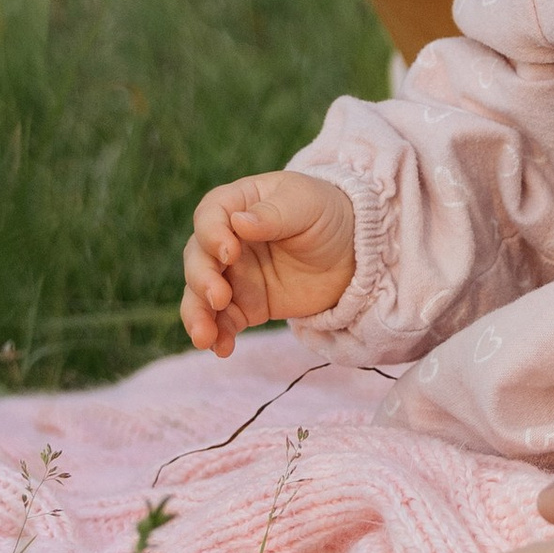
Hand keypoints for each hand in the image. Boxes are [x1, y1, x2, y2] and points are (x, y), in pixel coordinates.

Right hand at [180, 168, 358, 355]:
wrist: (355, 254)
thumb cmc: (328, 215)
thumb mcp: (307, 205)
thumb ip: (273, 215)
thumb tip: (238, 222)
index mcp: (239, 204)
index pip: (210, 216)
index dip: (212, 234)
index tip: (229, 252)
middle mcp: (228, 240)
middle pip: (198, 258)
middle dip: (201, 279)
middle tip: (218, 297)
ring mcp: (234, 275)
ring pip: (201, 295)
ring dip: (198, 315)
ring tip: (203, 337)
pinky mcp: (246, 305)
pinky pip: (223, 322)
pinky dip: (218, 336)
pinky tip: (223, 349)